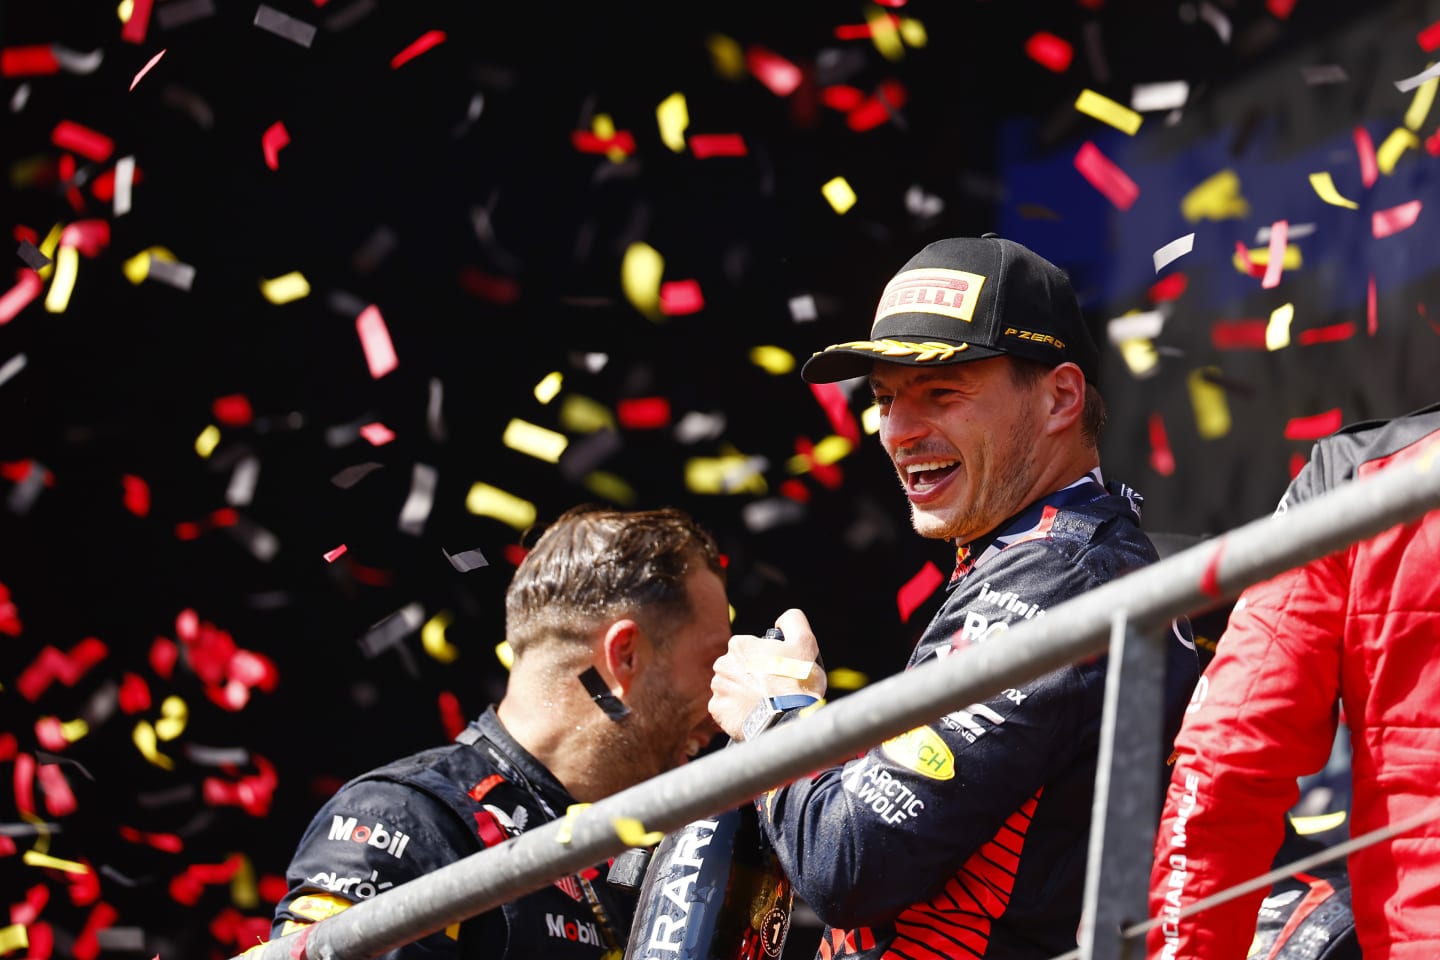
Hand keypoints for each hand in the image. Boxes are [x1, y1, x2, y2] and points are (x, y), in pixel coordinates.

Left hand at [709, 608, 826, 738]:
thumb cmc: (796, 681)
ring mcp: (718, 688)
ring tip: (765, 703)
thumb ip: (792, 621)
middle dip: (753, 675)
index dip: (768, 659)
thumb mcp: (804, 642)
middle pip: (740, 667)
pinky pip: (727, 708)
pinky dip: (738, 711)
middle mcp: (722, 664)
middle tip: (774, 688)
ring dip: (745, 693)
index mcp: (739, 644)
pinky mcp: (717, 711)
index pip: (752, 649)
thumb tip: (781, 620)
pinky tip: (755, 713)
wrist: (785, 720)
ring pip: (733, 687)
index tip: (779, 671)